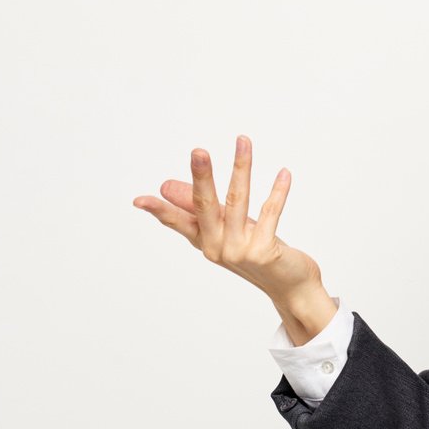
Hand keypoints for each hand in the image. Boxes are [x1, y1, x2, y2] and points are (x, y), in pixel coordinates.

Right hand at [133, 135, 333, 335]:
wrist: (290, 287)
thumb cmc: (256, 252)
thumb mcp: (225, 229)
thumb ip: (201, 208)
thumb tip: (165, 186)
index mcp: (205, 241)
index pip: (177, 222)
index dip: (159, 210)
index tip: (139, 200)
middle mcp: (218, 247)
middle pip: (206, 206)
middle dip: (202, 177)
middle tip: (198, 151)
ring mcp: (240, 251)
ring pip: (239, 201)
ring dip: (241, 168)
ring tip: (243, 141)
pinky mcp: (264, 251)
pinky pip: (270, 213)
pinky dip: (278, 191)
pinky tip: (284, 173)